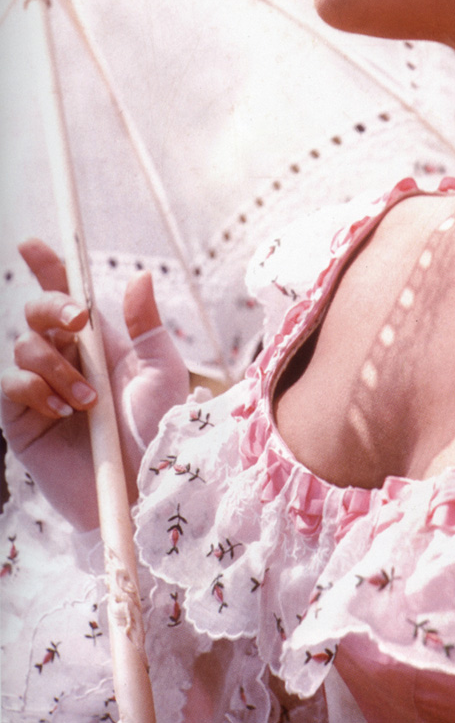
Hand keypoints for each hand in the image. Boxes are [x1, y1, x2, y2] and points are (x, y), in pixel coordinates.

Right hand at [0, 240, 189, 530]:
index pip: (68, 297)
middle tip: (79, 324)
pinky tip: (62, 409)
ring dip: (56, 366)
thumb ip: (146, 323)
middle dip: (53, 307)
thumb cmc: (157, 430)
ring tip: (87, 399)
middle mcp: (67, 359)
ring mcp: (42, 389)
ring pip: (23, 347)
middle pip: (37, 311)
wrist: (142, 485)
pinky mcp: (22, 421)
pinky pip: (9, 387)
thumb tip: (140, 274)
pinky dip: (34, 389)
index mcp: (99, 342)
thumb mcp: (161, 371)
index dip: (48, 268)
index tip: (33, 246)